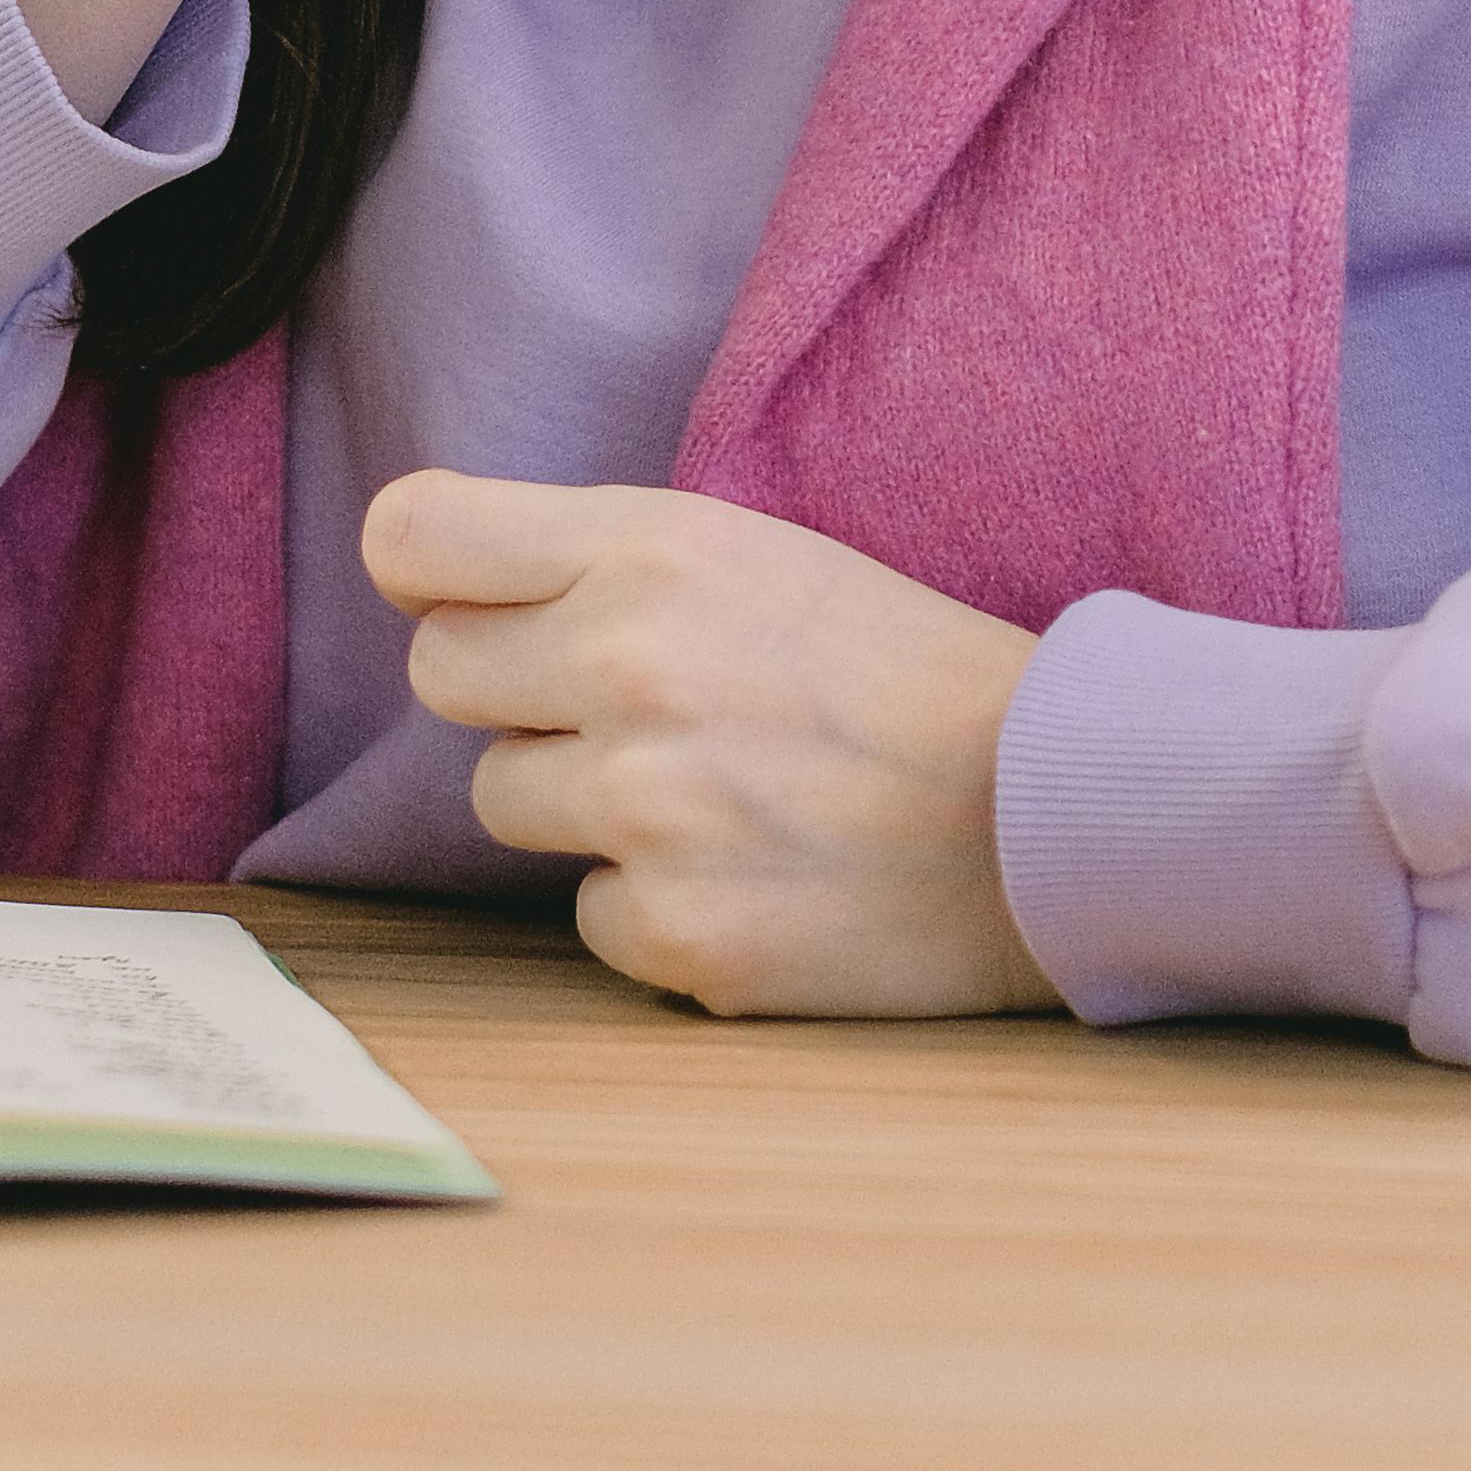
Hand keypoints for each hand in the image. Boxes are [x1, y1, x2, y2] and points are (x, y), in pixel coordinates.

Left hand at [366, 470, 1057, 1022]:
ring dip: (588, 804)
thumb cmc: (909, 673)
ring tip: (719, 793)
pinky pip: (589, 915)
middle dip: (520, 692)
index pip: (413, 537)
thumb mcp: (763, 553)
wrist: (1058, 808)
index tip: (476, 601)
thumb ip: (606, 556)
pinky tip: (755, 876)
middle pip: (440, 674)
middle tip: (639, 707)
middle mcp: (631, 667)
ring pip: (504, 801)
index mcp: (655, 550)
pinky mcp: (680, 933)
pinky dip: (656, 906)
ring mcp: (648, 810)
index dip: (429, 574)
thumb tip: (436, 582)